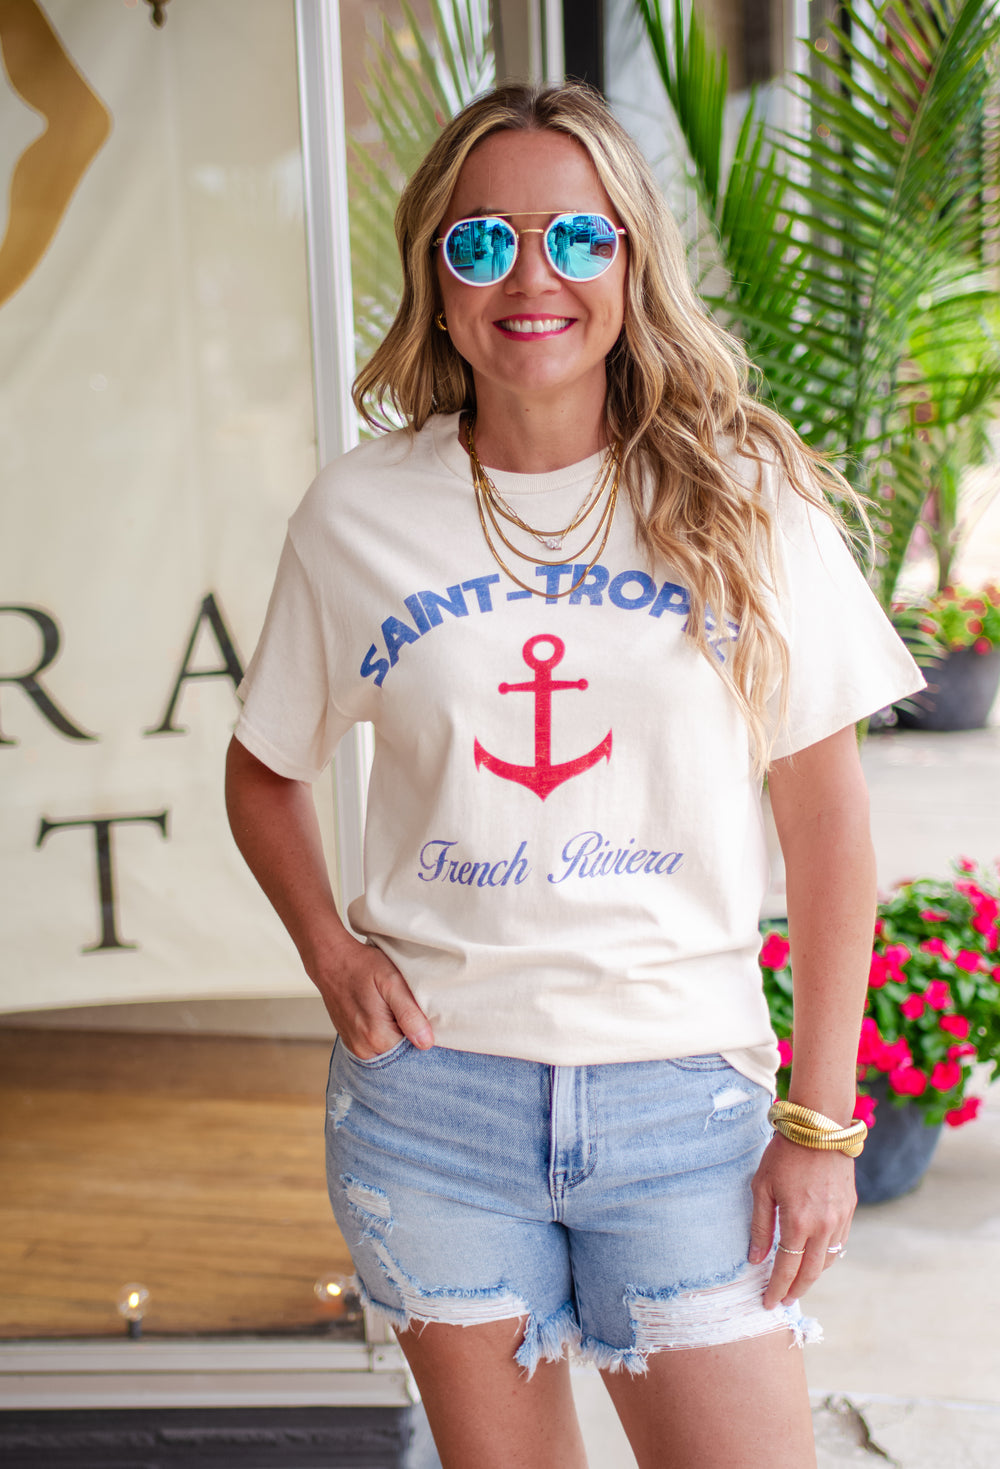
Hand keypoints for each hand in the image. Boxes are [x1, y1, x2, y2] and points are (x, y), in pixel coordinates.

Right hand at [310, 933, 433, 1059]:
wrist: (331, 961)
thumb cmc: (362, 967)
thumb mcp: (392, 982)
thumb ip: (409, 1014)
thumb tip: (425, 1043)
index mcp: (377, 1037)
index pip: (414, 1050)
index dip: (421, 1032)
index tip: (416, 1012)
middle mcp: (363, 1049)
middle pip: (401, 1052)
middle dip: (407, 1033)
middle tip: (401, 1005)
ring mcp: (355, 1046)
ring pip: (388, 1049)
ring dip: (395, 1033)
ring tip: (389, 1008)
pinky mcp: (350, 1041)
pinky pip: (375, 1046)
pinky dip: (382, 1032)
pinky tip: (380, 1012)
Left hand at [748, 1132, 855, 1309]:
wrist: (820, 1128)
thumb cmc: (784, 1154)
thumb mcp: (762, 1187)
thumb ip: (760, 1226)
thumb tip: (755, 1259)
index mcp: (798, 1222)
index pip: (787, 1268)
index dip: (776, 1288)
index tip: (768, 1302)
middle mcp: (823, 1225)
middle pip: (810, 1272)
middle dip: (796, 1290)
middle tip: (784, 1301)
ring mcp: (840, 1218)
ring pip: (828, 1260)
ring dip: (812, 1275)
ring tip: (797, 1282)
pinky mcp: (849, 1209)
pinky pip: (839, 1242)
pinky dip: (827, 1255)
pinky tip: (815, 1257)